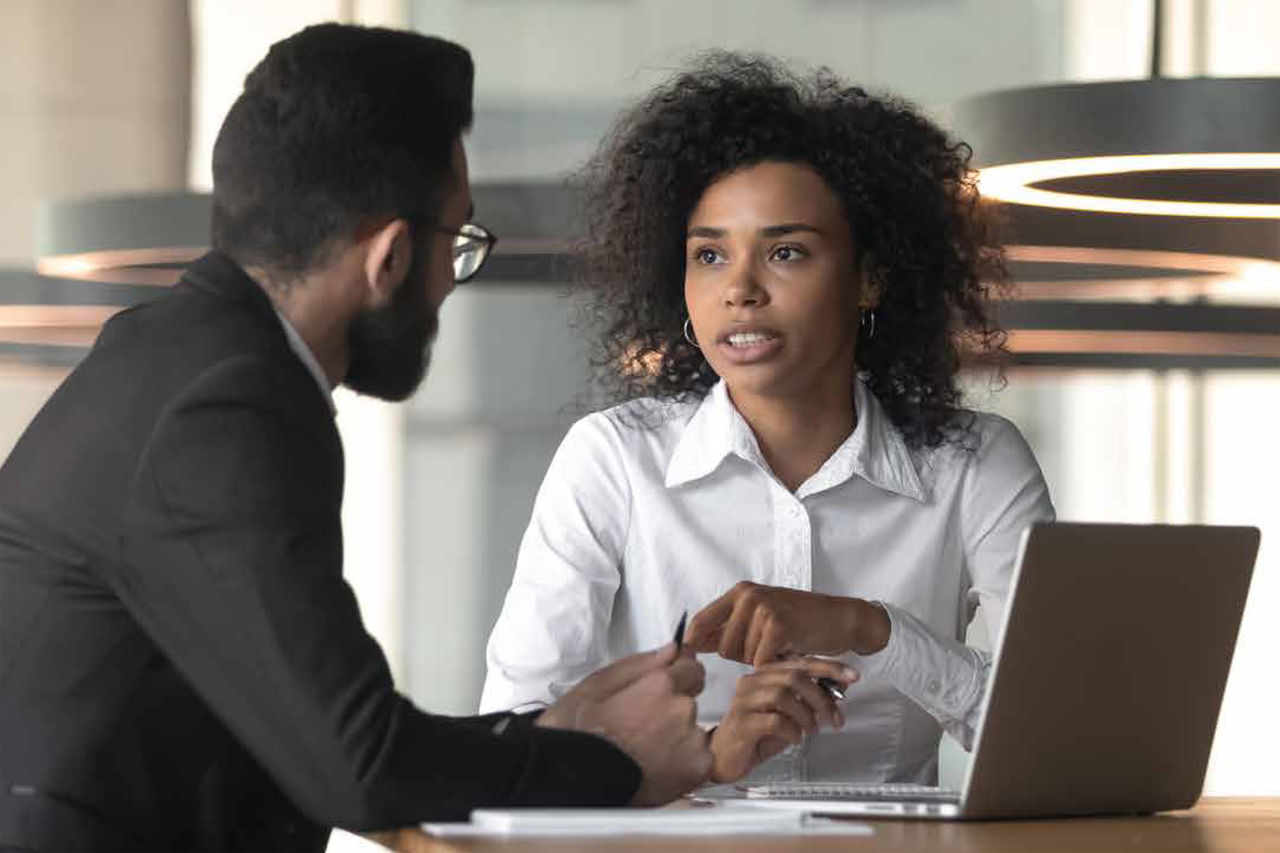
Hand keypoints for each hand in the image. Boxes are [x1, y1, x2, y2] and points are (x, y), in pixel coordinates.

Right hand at [536, 644, 712, 805]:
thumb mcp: (595, 687)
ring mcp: (693, 741)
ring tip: (642, 752)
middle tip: (638, 728)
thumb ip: (639, 664)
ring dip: (675, 738)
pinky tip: (653, 768)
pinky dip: (681, 764)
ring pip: (692, 732)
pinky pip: (697, 759)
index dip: (678, 674)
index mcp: (660, 684)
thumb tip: (670, 651)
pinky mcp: (698, 769)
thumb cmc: (578, 735)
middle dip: (670, 710)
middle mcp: (682, 709)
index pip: (691, 666)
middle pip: (688, 701)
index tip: (668, 685)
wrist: (573, 781)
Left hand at [685, 582, 888, 666]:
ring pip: (743, 656)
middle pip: (723, 647)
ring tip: (780, 646)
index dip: (693, 644)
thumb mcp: (759, 618)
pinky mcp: (779, 625)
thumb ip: (727, 630)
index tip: (693, 660)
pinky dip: (775, 664)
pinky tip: (788, 652)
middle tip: (767, 648)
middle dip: (742, 656)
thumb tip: (690, 644)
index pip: (700, 621)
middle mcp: (748, 596)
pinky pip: (762, 661)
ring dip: (761, 660)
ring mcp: (763, 608)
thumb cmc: (799, 621)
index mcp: (739, 592)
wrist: (839, 618)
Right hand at [708, 658, 857, 782]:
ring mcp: (744, 702)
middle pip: (793, 676)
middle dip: (821, 697)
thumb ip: (810, 700)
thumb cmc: (756, 734)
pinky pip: (773, 720)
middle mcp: (752, 682)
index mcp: (765, 675)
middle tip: (834, 717)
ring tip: (812, 730)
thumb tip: (840, 688)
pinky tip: (795, 738)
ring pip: (783, 695)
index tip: (853, 676)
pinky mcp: (741, 724)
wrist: (723, 757)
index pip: (800, 663)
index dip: (829, 667)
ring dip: (806, 714)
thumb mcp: (790, 715)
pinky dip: (792, 730)